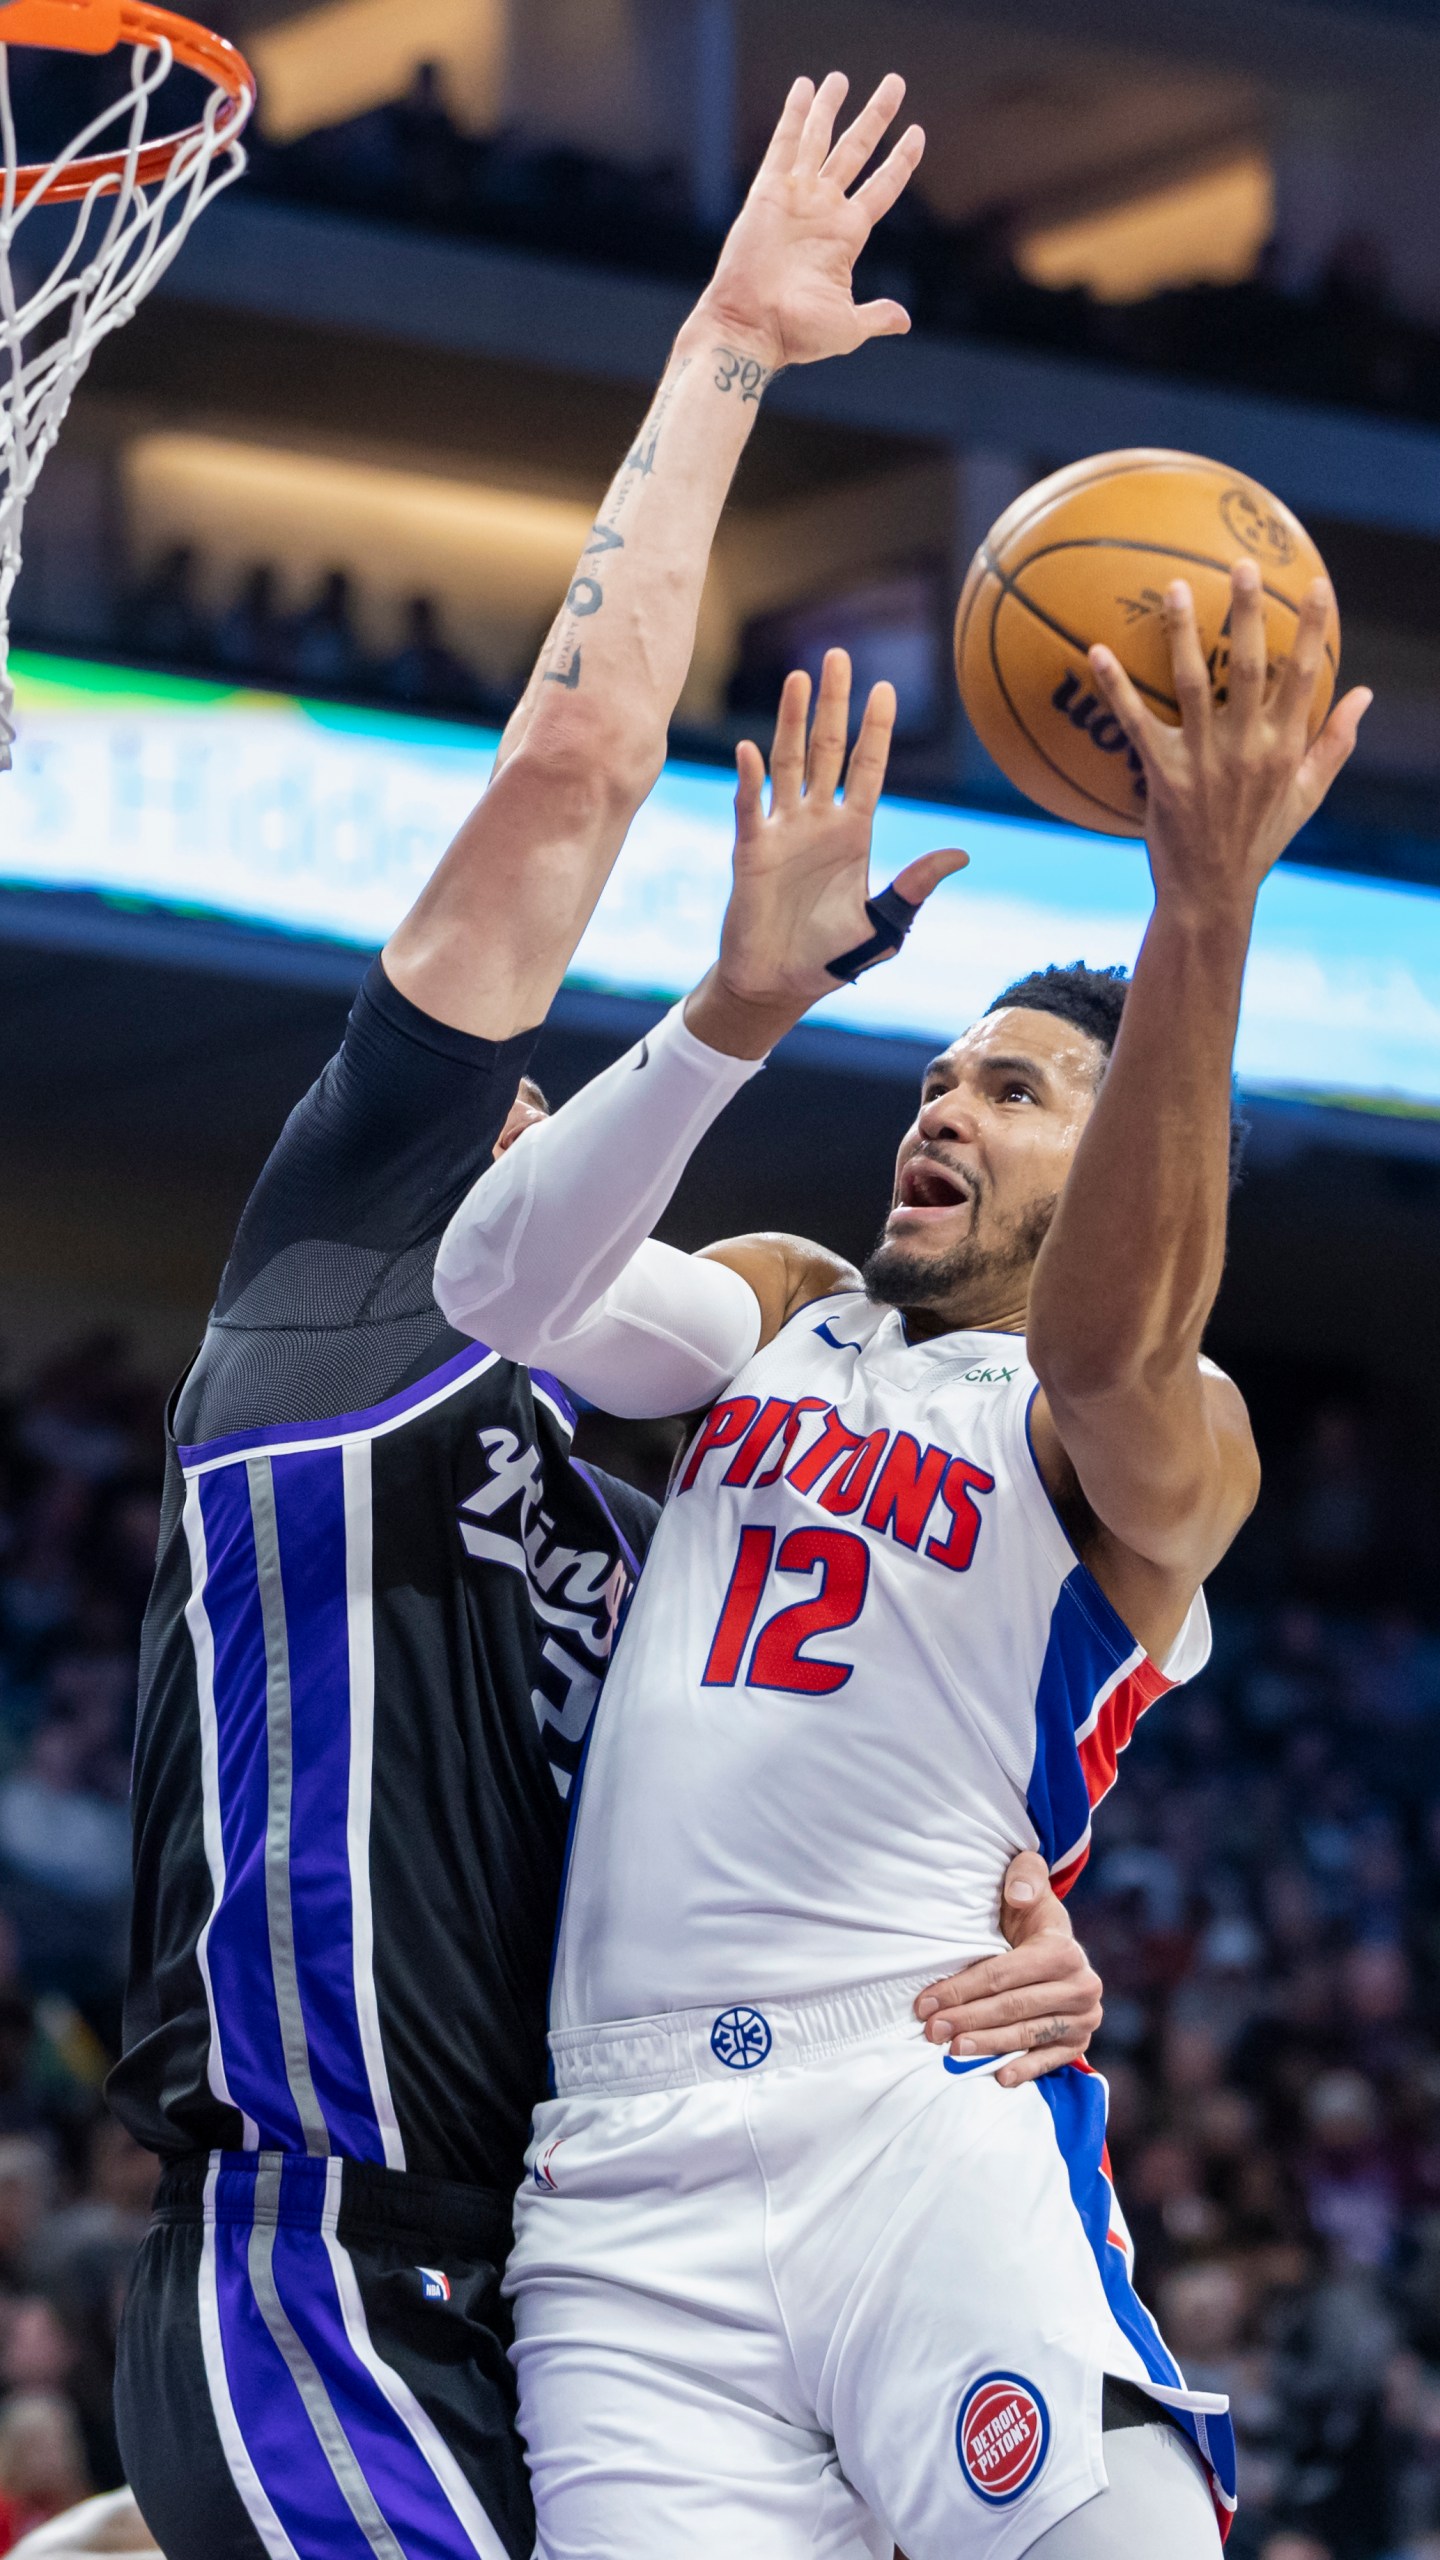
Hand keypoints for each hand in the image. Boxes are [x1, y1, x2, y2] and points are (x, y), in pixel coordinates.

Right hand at [685, 649, 966, 1056]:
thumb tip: (960, 853)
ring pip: (788, 763)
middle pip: (827, 750)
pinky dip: (750, 779)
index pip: (868, 769)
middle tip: (838, 657)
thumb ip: (915, 888)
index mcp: (854, 833)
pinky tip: (750, 750)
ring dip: (791, 721)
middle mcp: (817, 821)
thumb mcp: (883, 926)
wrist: (777, 985)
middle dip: (834, 704)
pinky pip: (750, 807)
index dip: (876, 729)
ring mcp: (781, 831)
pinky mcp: (750, 851)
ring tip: (798, 678)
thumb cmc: (830, 958)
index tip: (885, 687)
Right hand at [697, 72, 924, 373]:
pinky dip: (794, 116)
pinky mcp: (767, 194)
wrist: (750, 331)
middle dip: (876, 116)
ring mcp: (796, 198)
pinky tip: (804, 87)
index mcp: (846, 236)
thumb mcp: (847, 327)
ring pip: (820, 139)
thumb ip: (876, 315)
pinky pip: (784, 145)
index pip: (883, 187)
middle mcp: (823, 210)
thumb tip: (904, 320)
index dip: (901, 160)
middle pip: (856, 150)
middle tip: (895, 83)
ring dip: (830, 106)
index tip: (917, 133)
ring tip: (840, 76)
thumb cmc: (796, 335)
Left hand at [912, 1851, 1102, 2088]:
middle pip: (1012, 2007)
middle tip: (931, 2031)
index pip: (1002, 1974)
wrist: (1057, 1944)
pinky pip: (1052, 2059)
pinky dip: (1026, 2069)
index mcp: (1062, 1950)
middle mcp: (1081, 1985)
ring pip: (1028, 2034)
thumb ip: (1024, 1877)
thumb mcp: (1027, 1886)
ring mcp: (1083, 2017)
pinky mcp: (1080, 2041)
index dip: (961, 1989)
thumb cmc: (1029, 1916)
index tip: (926, 2003)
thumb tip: (1016, 1894)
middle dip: (967, 2019)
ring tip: (951, 2051)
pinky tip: (999, 2078)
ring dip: (988, 2046)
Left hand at [1090, 560, 1370, 919]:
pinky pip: (1135, 723)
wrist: (1212, 893)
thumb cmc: (1260, 840)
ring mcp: (1203, 761)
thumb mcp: (1307, 795)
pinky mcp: (1163, 775)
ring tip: (1173, 587)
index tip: (1316, 583)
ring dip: (1182, 633)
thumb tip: (1365, 694)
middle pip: (1248, 667)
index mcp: (1285, 748)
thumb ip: (1335, 743)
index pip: (1305, 676)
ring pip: (1191, 684)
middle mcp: (1247, 748)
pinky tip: (1095, 651)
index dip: (1313, 628)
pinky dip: (1114, 687)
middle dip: (1247, 613)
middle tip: (1241, 563)